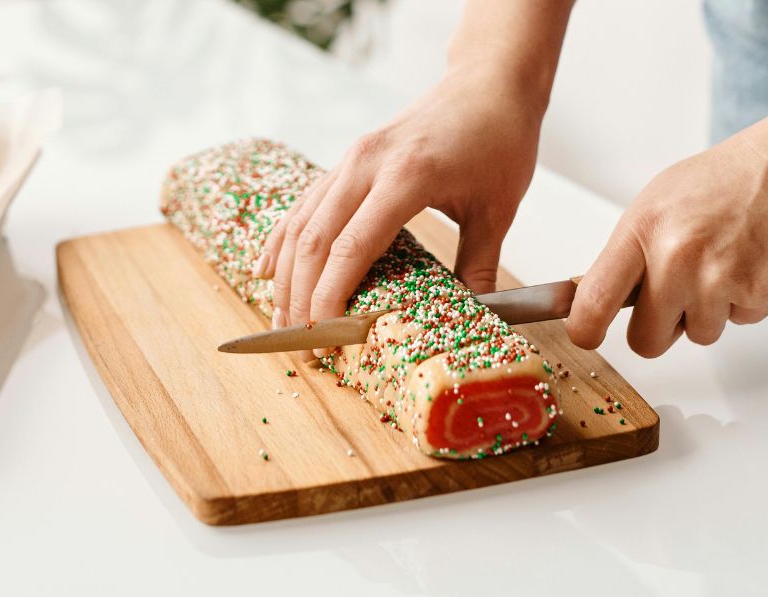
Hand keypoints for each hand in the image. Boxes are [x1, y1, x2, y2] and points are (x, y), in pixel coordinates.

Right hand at [256, 69, 546, 356]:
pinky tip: (267, 268)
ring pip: (301, 221)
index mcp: (406, 176)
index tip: (326, 338)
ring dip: (285, 273)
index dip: (330, 297)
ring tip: (280, 318)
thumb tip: (472, 319)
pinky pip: (305, 203)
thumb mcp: (499, 209)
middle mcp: (367, 163)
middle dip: (300, 296)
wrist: (489, 82)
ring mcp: (352, 157)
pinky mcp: (348, 158)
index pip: (350, 247)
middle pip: (314, 239)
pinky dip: (284, 239)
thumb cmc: (500, 140)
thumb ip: (480, 267)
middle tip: (300, 342)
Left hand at [566, 114, 767, 356]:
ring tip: (720, 265)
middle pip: (645, 341)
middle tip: (672, 301)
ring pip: (697, 335)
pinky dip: (742, 302)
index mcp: (641, 232)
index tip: (588, 335)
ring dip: (706, 312)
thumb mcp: (654, 205)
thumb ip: (626, 255)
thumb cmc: (721, 183)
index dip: (585, 329)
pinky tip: (748, 263)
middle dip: (657, 330)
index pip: (593, 301)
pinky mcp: (759, 292)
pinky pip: (738, 322)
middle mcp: (676, 258)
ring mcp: (719, 279)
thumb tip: (594, 300)